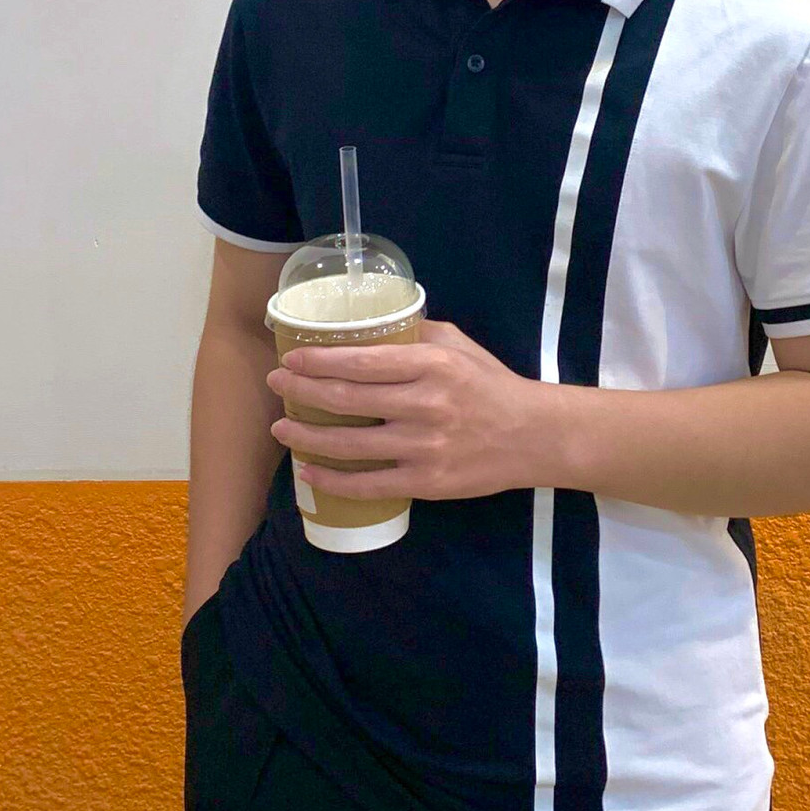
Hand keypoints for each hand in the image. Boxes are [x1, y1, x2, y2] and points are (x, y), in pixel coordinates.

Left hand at [266, 319, 550, 500]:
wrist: (532, 436)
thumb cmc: (492, 385)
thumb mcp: (460, 345)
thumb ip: (417, 334)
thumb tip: (373, 327)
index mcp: (432, 364)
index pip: (363, 361)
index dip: (321, 361)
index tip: (292, 359)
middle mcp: (425, 404)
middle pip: (348, 399)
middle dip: (303, 392)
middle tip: (277, 386)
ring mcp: (424, 447)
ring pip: (351, 444)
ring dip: (307, 437)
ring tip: (281, 430)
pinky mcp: (426, 481)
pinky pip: (369, 483)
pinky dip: (333, 479)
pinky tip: (309, 470)